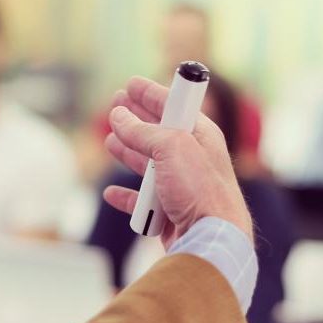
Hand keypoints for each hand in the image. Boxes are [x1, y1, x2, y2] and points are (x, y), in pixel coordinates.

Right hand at [102, 76, 252, 249]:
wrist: (212, 239)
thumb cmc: (200, 190)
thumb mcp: (171, 147)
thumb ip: (142, 130)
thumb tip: (119, 116)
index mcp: (199, 135)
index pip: (173, 106)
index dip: (151, 93)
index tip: (131, 83)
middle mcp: (191, 159)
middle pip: (157, 133)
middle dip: (135, 118)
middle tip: (115, 104)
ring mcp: (180, 187)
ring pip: (148, 165)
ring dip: (128, 153)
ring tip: (110, 141)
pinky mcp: (170, 214)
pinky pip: (143, 202)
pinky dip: (126, 197)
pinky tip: (113, 193)